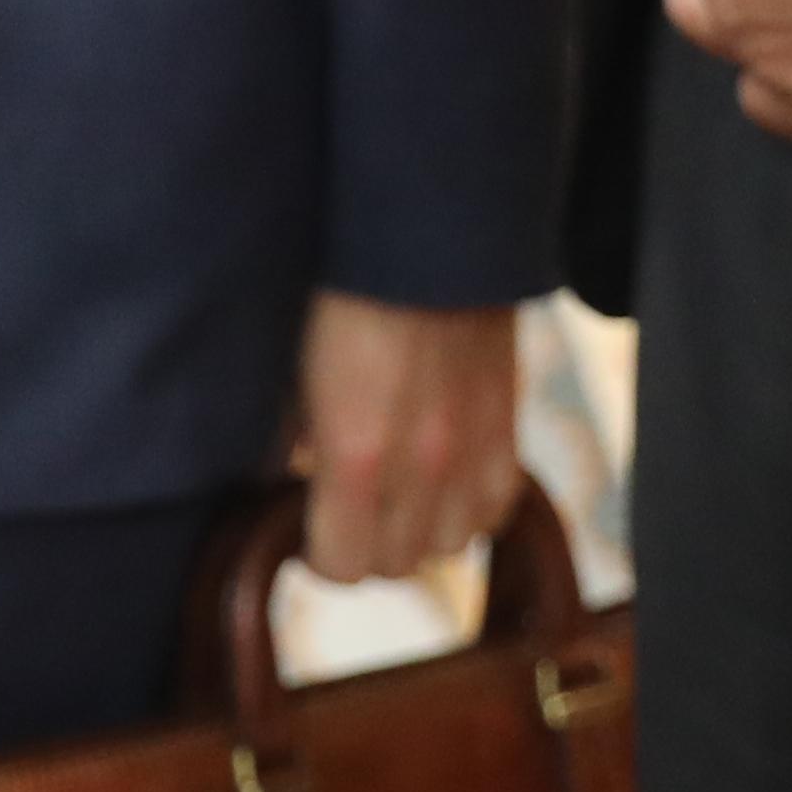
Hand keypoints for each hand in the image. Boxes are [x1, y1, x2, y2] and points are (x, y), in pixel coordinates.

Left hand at [291, 293, 526, 582]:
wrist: (424, 225)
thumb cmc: (338, 285)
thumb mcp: (292, 363)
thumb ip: (290, 435)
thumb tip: (281, 481)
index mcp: (358, 453)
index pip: (343, 566)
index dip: (319, 553)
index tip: (305, 525)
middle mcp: (425, 465)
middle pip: (397, 565)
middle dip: (364, 544)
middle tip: (343, 505)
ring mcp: (474, 447)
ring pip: (450, 546)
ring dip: (418, 529)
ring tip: (393, 492)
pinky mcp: (510, 422)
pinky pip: (497, 507)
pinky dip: (468, 505)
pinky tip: (441, 476)